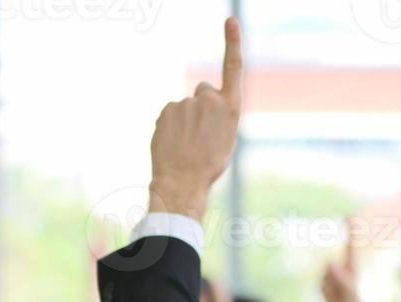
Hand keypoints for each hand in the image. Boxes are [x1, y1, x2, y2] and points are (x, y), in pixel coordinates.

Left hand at [148, 18, 242, 220]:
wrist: (183, 182)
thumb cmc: (208, 166)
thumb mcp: (225, 139)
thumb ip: (219, 114)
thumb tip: (201, 101)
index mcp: (231, 109)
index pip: (233, 68)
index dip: (232, 43)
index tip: (230, 20)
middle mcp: (210, 100)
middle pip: (204, 93)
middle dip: (201, 108)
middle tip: (200, 136)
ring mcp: (187, 103)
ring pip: (185, 107)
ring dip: (184, 121)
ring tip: (186, 145)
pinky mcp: (167, 109)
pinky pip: (170, 114)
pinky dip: (170, 126)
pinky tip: (173, 143)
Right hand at [321, 221, 360, 301]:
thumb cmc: (352, 301)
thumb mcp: (349, 289)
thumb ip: (340, 276)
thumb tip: (329, 262)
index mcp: (350, 265)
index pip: (349, 244)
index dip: (350, 230)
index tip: (349, 215)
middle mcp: (339, 267)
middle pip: (331, 254)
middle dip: (329, 250)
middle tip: (338, 232)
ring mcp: (329, 274)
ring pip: (325, 273)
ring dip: (331, 284)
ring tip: (338, 294)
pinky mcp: (321, 282)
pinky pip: (320, 282)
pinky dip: (325, 291)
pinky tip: (331, 296)